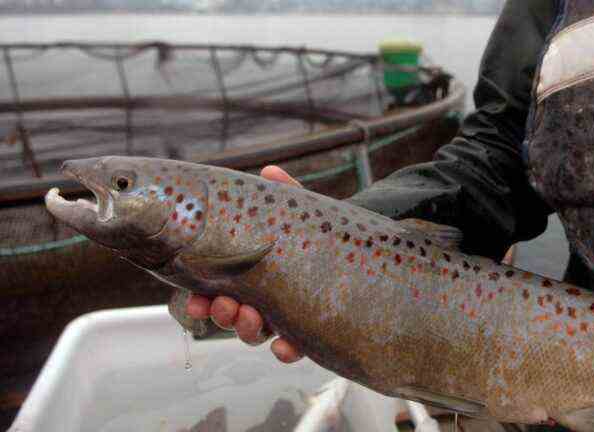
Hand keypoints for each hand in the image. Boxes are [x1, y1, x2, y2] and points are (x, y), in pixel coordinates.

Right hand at [186, 165, 303, 362]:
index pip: (218, 292)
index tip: (195, 301)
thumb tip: (270, 171)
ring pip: (256, 333)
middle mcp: (264, 300)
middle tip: (226, 305)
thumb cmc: (315, 232)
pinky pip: (295, 349)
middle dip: (224, 315)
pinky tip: (286, 347)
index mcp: (251, 275)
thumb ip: (286, 194)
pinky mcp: (310, 330)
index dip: (202, 302)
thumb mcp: (298, 214)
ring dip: (247, 329)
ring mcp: (285, 317)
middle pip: (234, 317)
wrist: (354, 249)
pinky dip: (288, 351)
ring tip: (250, 316)